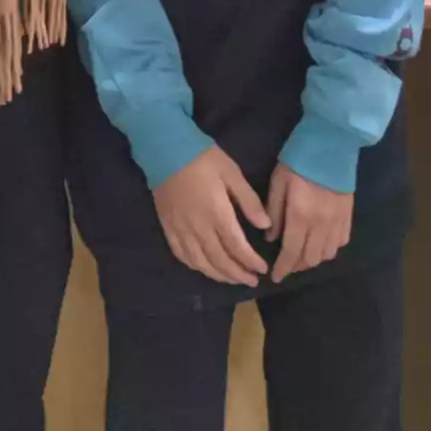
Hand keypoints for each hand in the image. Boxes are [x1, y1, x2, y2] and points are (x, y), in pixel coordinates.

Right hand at [153, 146, 270, 286]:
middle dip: (238, 274)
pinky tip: (205, 268)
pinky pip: (182, 255)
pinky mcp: (168, 227)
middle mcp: (198, 228)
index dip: (251, 262)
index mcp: (217, 214)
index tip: (262, 269)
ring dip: (219, 275)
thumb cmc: (202, 158)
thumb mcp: (232, 172)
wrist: (165, 149)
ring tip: (232, 279)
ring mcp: (181, 230)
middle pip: (220, 261)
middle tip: (252, 281)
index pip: (237, 247)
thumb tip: (265, 225)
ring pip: (201, 263)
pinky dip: (196, 266)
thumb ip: (249, 201)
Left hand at [266, 163, 352, 283]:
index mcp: (300, 216)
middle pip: (309, 259)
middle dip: (296, 266)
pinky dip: (329, 249)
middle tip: (286, 264)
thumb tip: (271, 238)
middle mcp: (321, 225)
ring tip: (301, 255)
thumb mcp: (278, 182)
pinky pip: (340, 243)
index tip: (275, 278)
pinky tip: (320, 243)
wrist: (331, 145)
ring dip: (312, 260)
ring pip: (326, 255)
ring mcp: (337, 222)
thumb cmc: (298, 161)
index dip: (283, 269)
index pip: (290, 252)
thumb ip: (274, 212)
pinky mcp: (348, 217)